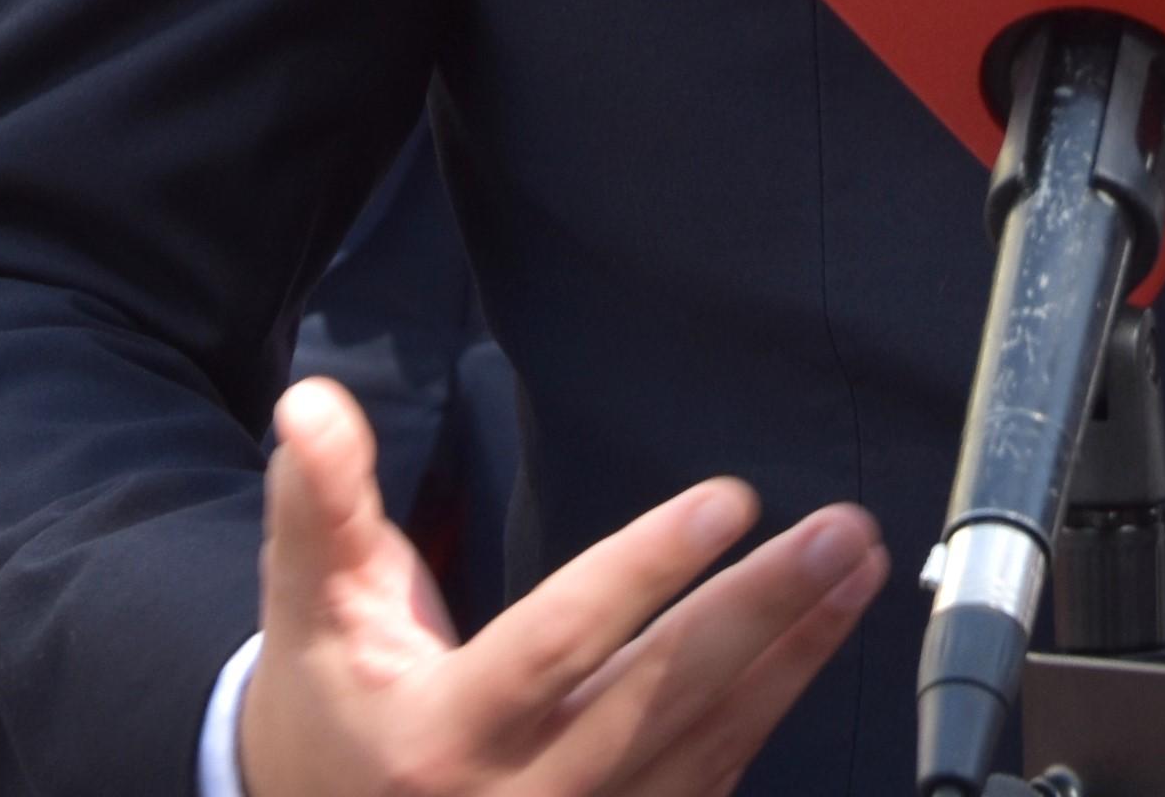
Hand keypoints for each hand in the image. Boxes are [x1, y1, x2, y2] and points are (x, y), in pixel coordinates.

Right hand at [238, 377, 883, 796]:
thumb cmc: (328, 714)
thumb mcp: (309, 612)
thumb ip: (319, 505)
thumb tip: (312, 405)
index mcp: (441, 737)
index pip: (560, 643)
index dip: (646, 569)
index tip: (729, 501)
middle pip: (662, 699)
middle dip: (761, 611)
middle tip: (839, 533)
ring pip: (707, 744)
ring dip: (793, 654)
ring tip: (855, 569)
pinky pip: (710, 780)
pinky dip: (770, 711)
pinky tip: (816, 643)